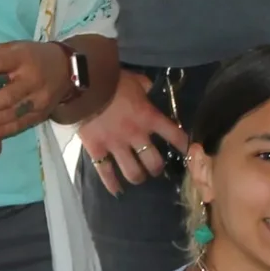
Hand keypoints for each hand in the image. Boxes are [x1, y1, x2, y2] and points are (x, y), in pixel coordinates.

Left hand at [0, 40, 73, 143]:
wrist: (65, 70)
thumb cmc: (29, 58)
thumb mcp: (10, 50)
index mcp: (23, 58)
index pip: (1, 61)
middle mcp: (33, 80)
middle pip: (7, 95)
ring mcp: (39, 100)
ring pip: (12, 114)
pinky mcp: (41, 115)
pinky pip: (19, 125)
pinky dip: (0, 131)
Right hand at [78, 72, 190, 195]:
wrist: (82, 86)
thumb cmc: (111, 80)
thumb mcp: (135, 80)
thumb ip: (145, 86)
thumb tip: (149, 88)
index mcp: (148, 117)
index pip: (174, 135)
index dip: (183, 145)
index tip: (187, 152)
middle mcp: (136, 135)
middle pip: (154, 162)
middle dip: (156, 168)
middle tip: (155, 167)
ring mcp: (116, 145)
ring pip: (133, 172)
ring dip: (138, 177)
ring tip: (138, 176)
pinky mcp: (97, 150)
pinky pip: (105, 173)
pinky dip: (111, 184)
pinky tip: (116, 191)